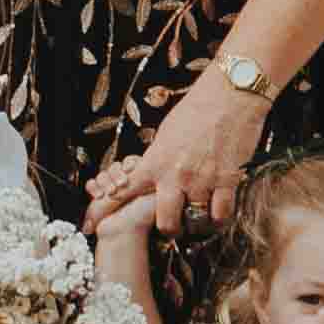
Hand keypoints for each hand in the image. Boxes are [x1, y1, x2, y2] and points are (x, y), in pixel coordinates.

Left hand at [117, 71, 272, 232]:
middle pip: (166, 221)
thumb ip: (158, 158)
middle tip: (174, 226)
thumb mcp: (166, 133)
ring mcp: (202, 179)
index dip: (107, 211)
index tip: (94, 224)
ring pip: (195, 221)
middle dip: (169, 229)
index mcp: (155, 161)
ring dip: (198, 225)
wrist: (229, 94)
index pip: (124, 191)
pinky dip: (220, 218)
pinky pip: (222, 213)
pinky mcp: (227, 179)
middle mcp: (176, 175)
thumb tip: (151, 173)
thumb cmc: (197, 108)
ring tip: (199, 221)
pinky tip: (218, 214)